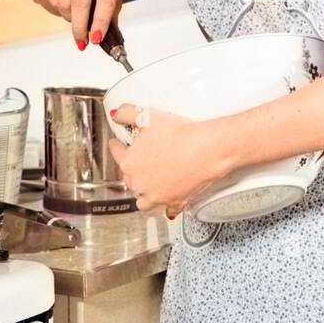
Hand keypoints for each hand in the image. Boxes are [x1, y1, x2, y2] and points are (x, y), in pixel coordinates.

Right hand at [34, 0, 121, 49]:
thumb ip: (110, 20)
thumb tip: (110, 45)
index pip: (105, 0)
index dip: (100, 22)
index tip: (95, 39)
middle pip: (80, 3)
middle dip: (80, 27)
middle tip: (82, 42)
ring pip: (64, 2)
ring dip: (69, 18)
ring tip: (76, 18)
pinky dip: (59, 9)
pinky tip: (67, 6)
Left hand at [108, 103, 237, 214]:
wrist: (207, 149)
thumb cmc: (180, 134)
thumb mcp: (147, 115)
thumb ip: (126, 113)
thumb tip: (117, 115)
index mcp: (130, 163)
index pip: (116, 152)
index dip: (118, 145)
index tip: (119, 143)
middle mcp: (140, 183)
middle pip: (129, 177)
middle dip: (132, 168)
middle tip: (141, 158)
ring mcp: (157, 196)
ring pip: (143, 200)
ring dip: (144, 192)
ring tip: (149, 183)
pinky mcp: (175, 202)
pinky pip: (167, 209)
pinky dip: (167, 205)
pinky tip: (169, 199)